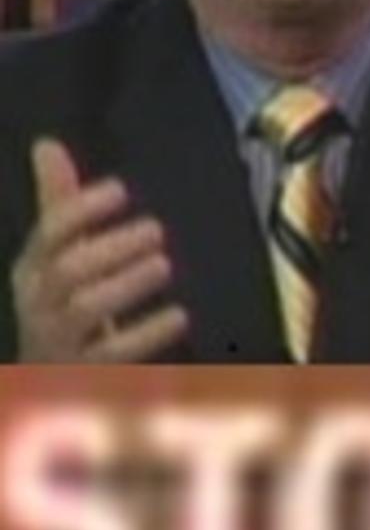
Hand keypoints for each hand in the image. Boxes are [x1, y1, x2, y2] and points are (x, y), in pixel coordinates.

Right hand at [12, 139, 187, 361]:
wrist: (54, 385)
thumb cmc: (64, 306)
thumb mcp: (59, 256)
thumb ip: (60, 204)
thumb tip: (47, 144)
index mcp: (30, 271)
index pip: (49, 233)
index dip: (82, 208)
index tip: (121, 190)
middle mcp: (37, 305)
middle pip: (67, 271)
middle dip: (110, 246)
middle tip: (156, 230)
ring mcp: (57, 343)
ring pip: (84, 309)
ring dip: (126, 283)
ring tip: (163, 264)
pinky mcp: (84, 377)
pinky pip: (113, 355)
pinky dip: (147, 333)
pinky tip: (179, 315)